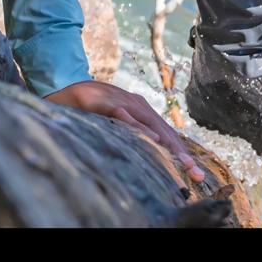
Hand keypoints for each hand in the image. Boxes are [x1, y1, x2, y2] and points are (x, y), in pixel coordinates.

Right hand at [46, 80, 205, 182]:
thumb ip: (131, 132)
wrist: (67, 89)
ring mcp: (123, 102)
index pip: (166, 133)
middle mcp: (137, 105)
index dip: (181, 152)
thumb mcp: (116, 122)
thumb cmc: (93, 109)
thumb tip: (149, 150)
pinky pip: (126, 116)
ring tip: (182, 162)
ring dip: (168, 144)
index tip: (195, 172)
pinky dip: (139, 128)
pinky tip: (152, 139)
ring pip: (151, 124)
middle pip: (164, 131)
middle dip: (181, 153)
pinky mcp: (107, 102)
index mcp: (142, 110)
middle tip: (195, 172)